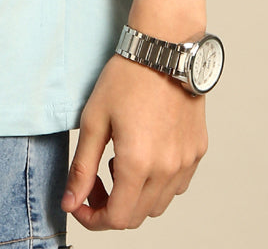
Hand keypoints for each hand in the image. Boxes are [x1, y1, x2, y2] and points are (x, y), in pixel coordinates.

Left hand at [60, 52, 208, 229]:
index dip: (93, 219)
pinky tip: (144, 154)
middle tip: (94, 182)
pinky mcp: (197, 151)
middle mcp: (167, 169)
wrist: (164, 48)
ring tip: (118, 161)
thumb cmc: (127, 77)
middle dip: (110, 208)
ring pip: (158, 204)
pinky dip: (157, 183)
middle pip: (137, 216)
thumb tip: (70, 203)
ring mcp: (186, 162)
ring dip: (134, 196)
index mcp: (137, 163)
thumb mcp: (93, 119)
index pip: (117, 219)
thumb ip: (82, 167)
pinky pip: (177, 185)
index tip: (79, 203)